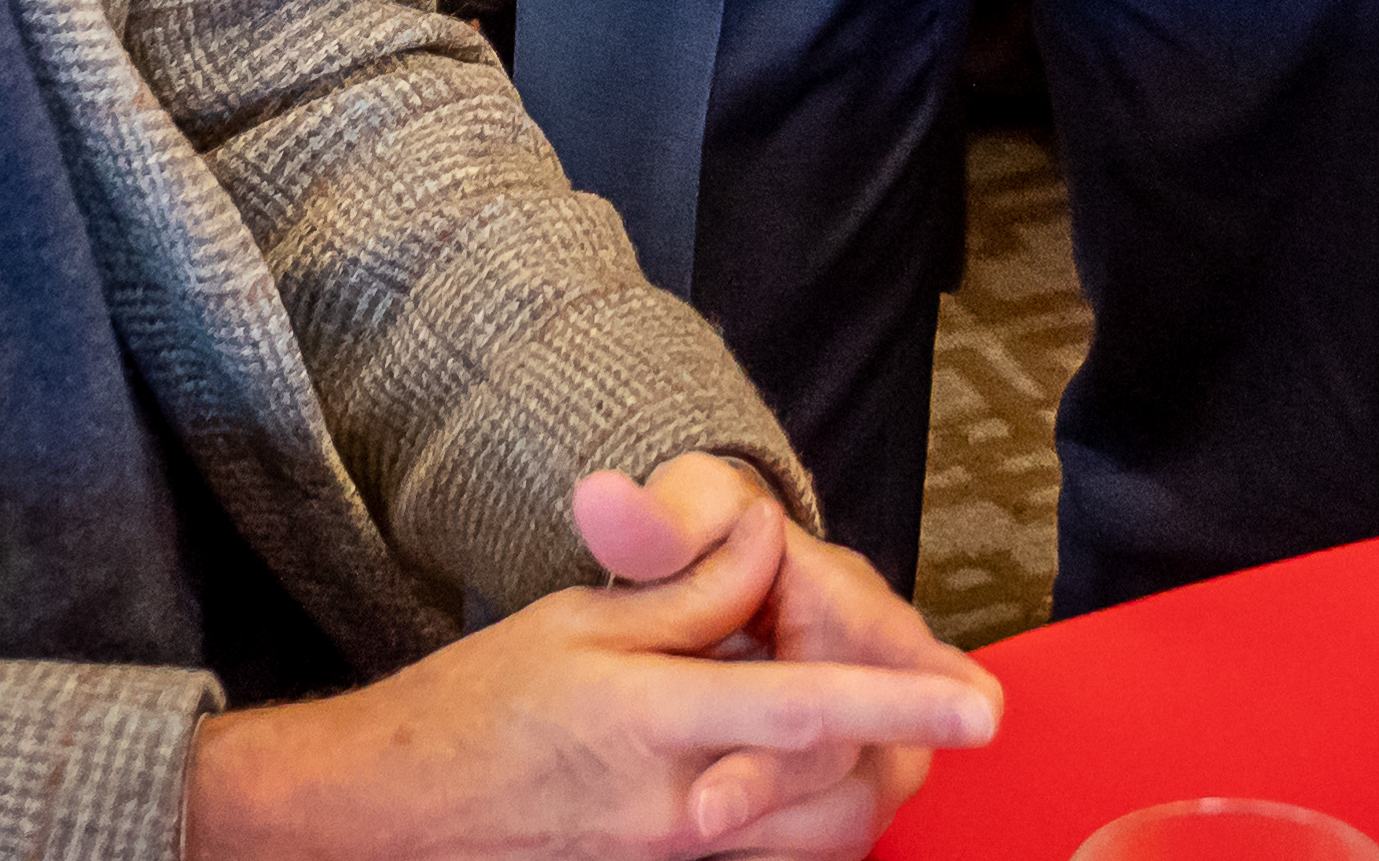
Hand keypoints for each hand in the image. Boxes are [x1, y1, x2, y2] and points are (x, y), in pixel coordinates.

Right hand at [185, 465, 1000, 858]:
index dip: (900, 703)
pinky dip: (814, 808)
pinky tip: (809, 759)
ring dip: (867, 780)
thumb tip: (771, 547)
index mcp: (654, 718)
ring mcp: (674, 850)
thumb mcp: (580, 620)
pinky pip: (775, 849)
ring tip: (884, 724)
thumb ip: (691, 596)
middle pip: (836, 784)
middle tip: (939, 694)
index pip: (804, 709)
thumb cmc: (479, 701)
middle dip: (903, 743)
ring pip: (817, 832)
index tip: (979, 704)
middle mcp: (677, 802)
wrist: (399, 809)